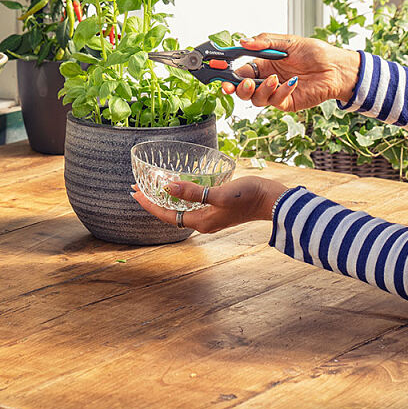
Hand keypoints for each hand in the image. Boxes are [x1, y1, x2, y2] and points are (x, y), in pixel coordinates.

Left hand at [132, 176, 288, 233]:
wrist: (274, 201)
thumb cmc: (249, 197)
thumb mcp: (220, 193)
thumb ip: (194, 191)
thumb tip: (168, 187)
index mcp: (201, 222)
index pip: (167, 214)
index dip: (149, 204)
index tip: (134, 193)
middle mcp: (204, 222)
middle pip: (171, 213)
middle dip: (154, 201)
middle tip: (137, 187)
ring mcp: (212, 216)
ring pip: (182, 209)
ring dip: (166, 198)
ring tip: (153, 187)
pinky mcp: (220, 209)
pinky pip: (193, 204)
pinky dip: (182, 196)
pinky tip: (181, 186)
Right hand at [221, 33, 360, 111]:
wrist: (335, 67)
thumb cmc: (315, 53)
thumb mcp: (287, 41)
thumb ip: (264, 42)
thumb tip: (243, 42)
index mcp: (264, 63)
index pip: (240, 71)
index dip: (228, 74)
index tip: (220, 73)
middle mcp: (267, 79)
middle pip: (243, 89)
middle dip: (237, 88)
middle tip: (238, 84)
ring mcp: (276, 92)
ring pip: (256, 99)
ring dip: (261, 90)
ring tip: (273, 80)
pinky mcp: (287, 102)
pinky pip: (275, 101)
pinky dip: (281, 91)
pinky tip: (292, 82)